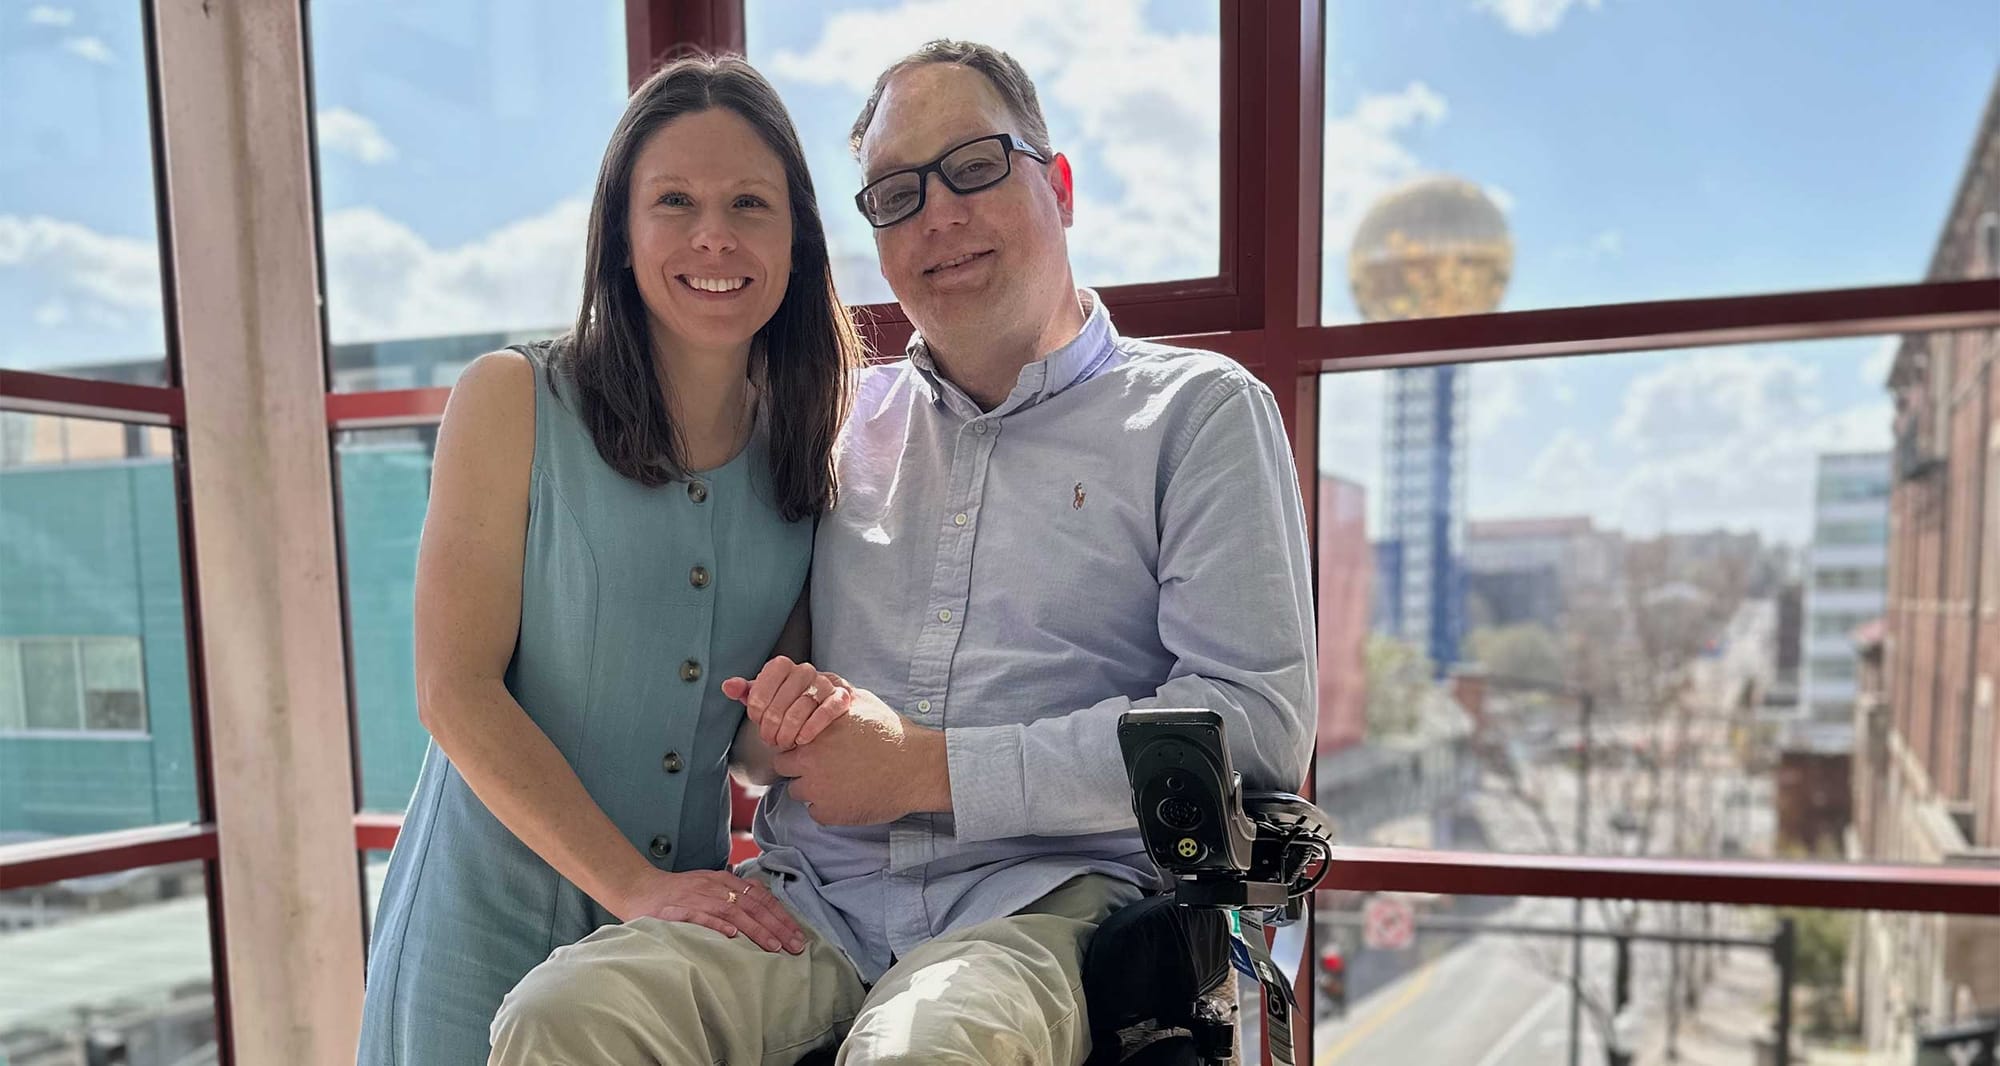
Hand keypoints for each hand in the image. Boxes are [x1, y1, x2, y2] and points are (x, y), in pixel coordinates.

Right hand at [609, 868, 806, 954]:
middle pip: (753, 905)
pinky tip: (732, 936)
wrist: (639, 888)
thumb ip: (734, 896)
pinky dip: (717, 925)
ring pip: (733, 912)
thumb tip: (765, 911)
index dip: (782, 916)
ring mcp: (697, 896)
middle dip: (777, 926)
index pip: (761, 897)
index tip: (798, 935)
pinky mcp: (677, 909)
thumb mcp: (710, 888)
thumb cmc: (677, 893)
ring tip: (773, 947)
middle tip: (795, 946)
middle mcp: (715, 886)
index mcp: (725, 881)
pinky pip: (700, 916)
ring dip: (756, 929)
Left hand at [722, 656, 853, 749]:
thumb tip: (728, 686)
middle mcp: (805, 670)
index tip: (757, 720)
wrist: (825, 712)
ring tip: (785, 743)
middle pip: (784, 695)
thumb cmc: (788, 706)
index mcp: (783, 666)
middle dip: (773, 722)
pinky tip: (803, 740)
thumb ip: (748, 692)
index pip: (766, 679)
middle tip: (770, 740)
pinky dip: (812, 727)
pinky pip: (828, 709)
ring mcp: (826, 683)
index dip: (758, 703)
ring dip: (790, 729)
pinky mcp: (842, 697)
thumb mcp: (766, 699)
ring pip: (804, 704)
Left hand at [771, 690, 950, 825]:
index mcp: (813, 733)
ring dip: (813, 788)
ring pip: (798, 791)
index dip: (798, 743)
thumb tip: (820, 681)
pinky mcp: (829, 813)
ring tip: (839, 782)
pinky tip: (848, 796)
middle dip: (800, 766)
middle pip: (784, 766)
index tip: (814, 747)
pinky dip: (828, 808)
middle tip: (824, 765)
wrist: (916, 767)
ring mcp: (817, 790)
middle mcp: (809, 761)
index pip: (784, 738)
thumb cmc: (891, 733)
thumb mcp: (862, 702)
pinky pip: (816, 812)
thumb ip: (834, 694)